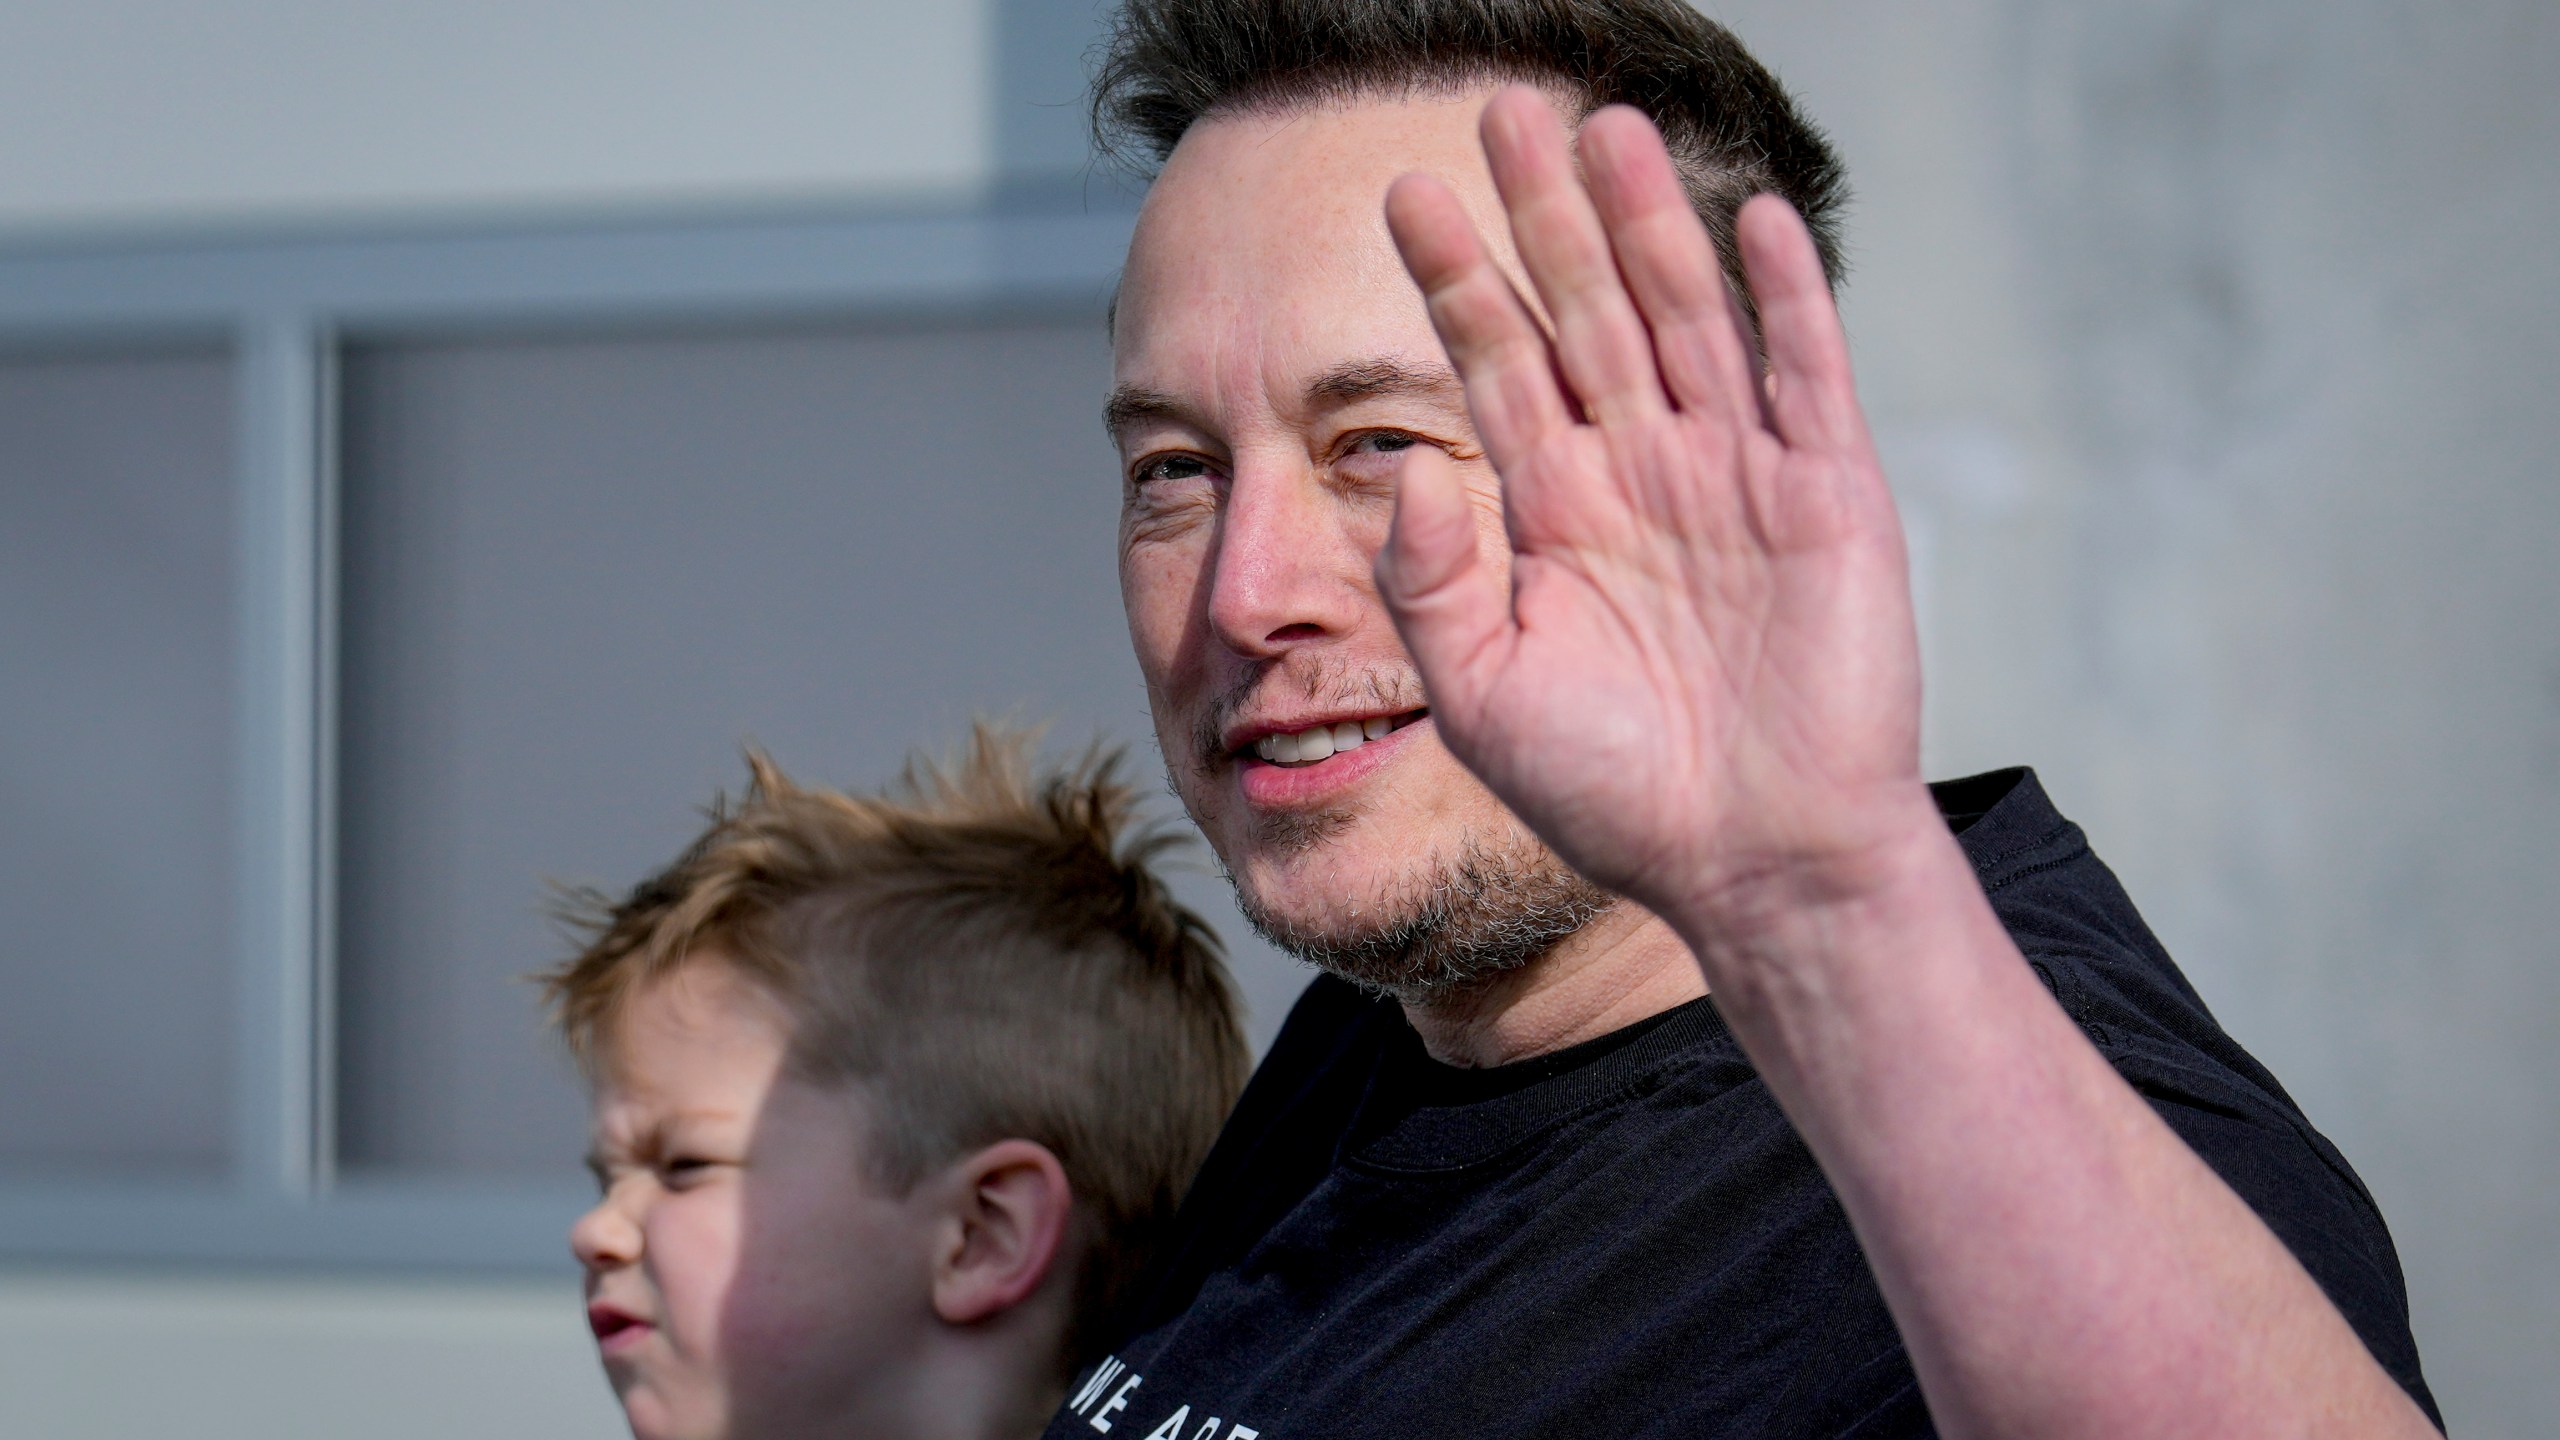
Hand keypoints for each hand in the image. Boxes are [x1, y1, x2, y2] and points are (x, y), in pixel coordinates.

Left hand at [1379, 88, 1932, 927]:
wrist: (1753, 863)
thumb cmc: (1614, 793)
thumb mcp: (1485, 692)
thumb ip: (1434, 581)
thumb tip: (1411, 468)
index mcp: (1557, 511)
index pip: (1495, 363)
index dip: (1456, 278)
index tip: (1404, 191)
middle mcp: (1641, 473)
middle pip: (1584, 311)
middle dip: (1543, 212)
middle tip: (1500, 108)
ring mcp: (1738, 476)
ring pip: (1684, 319)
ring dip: (1648, 224)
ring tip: (1605, 125)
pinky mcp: (1829, 497)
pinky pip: (1804, 375)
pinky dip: (1782, 297)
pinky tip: (1747, 218)